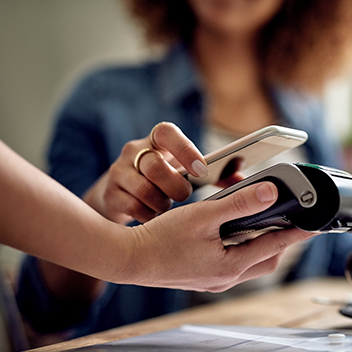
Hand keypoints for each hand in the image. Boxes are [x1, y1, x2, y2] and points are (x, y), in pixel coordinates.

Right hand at [83, 122, 208, 223]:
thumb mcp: (187, 171)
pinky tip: (154, 218)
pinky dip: (149, 216)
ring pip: (143, 189)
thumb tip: (241, 179)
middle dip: (176, 186)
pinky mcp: (110, 194)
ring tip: (167, 207)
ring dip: (162, 203)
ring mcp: (119, 172)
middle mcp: (135, 152)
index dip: (184, 149)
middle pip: (155, 166)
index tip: (201, 170)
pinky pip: (133, 207)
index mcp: (157, 140)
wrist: (122, 194)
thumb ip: (217, 175)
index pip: (166, 133)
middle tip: (184, 196)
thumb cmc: (166, 180)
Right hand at [120, 182, 316, 290]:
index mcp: (230, 265)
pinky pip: (233, 264)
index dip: (297, 233)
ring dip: (258, 244)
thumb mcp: (203, 216)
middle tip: (286, 220)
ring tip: (259, 222)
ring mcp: (214, 280)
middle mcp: (226, 278)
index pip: (276, 246)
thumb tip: (271, 193)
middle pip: (266, 259)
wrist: (128, 259)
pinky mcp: (203, 276)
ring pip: (249, 262)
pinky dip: (240, 248)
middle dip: (279, 240)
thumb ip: (239, 204)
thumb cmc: (160, 240)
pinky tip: (230, 234)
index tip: (314, 224)